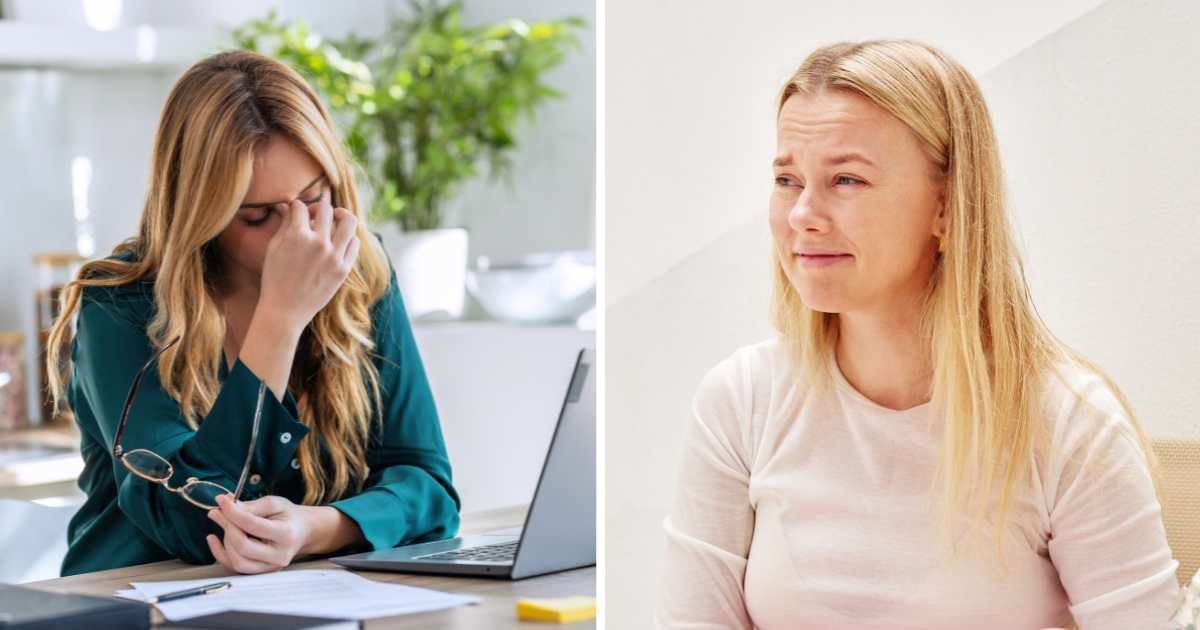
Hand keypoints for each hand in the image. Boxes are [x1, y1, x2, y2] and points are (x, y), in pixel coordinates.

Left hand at [205, 494, 314, 573]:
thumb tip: (226, 506)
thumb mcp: (275, 503)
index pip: (252, 525)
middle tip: (216, 511)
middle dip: (226, 526)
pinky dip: (220, 553)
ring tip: (223, 522)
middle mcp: (279, 555)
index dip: (233, 512)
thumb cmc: (288, 516)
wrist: (302, 532)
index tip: (222, 500)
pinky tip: (213, 538)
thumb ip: (252, 505)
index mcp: (286, 534)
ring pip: (237, 560)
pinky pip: (234, 567)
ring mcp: (269, 567)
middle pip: (243, 546)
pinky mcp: (260, 572)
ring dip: (224, 540)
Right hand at [257, 189, 360, 332]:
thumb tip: (287, 206)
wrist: (285, 310)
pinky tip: (341, 240)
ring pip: (349, 222)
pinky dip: (349, 238)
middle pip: (326, 209)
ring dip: (342, 215)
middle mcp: (318, 243)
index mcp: (297, 236)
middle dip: (319, 208)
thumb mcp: (274, 249)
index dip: (297, 206)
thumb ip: (284, 225)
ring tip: (337, 218)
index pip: (301, 207)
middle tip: (315, 215)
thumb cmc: (275, 279)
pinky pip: (354, 244)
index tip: (297, 211)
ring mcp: (334, 256)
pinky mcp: (343, 269)